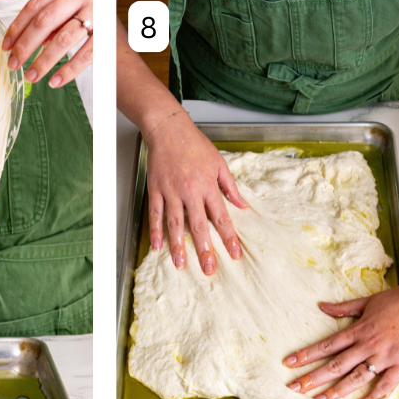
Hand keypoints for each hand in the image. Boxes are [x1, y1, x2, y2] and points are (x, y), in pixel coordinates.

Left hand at [2, 0, 91, 87]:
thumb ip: (49, 9)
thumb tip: (35, 39)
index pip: (34, 6)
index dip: (17, 28)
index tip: (6, 46)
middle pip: (45, 22)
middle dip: (25, 46)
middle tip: (13, 65)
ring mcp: (96, 10)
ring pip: (64, 38)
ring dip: (44, 60)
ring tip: (31, 76)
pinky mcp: (109, 28)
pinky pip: (88, 52)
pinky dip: (70, 69)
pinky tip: (55, 82)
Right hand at [146, 114, 246, 274]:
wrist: (169, 129)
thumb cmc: (194, 143)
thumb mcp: (219, 162)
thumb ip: (230, 186)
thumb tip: (242, 205)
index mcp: (208, 185)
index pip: (221, 216)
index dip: (228, 237)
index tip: (235, 254)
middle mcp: (190, 190)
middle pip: (198, 225)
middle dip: (204, 249)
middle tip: (208, 269)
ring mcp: (171, 190)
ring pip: (175, 223)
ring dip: (178, 245)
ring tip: (180, 264)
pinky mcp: (155, 188)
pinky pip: (155, 213)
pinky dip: (155, 230)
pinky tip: (157, 245)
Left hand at [283, 278, 398, 398]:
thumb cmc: (398, 300)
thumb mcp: (367, 301)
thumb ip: (344, 308)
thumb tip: (321, 306)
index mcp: (358, 329)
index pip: (326, 345)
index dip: (306, 354)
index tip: (289, 362)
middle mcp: (368, 345)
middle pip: (335, 364)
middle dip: (313, 377)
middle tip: (295, 387)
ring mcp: (385, 357)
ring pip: (356, 378)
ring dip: (336, 390)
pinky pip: (385, 385)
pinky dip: (372, 395)